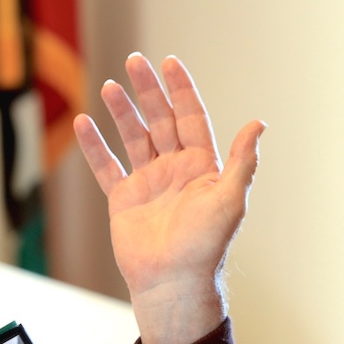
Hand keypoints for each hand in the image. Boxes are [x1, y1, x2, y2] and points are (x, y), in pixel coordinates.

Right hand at [74, 54, 264, 343]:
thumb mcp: (230, 199)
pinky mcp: (124, 200)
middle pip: (160, 119)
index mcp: (202, 166)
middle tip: (134, 61)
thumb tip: (259, 123)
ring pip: (133, 137)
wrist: (174, 282)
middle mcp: (175, 169)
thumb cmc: (206, 244)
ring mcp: (148, 183)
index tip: (170, 62)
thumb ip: (242, 160)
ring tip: (110, 86)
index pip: (191, 117)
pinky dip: (94, 146)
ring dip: (122, 111)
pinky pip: (107, 167)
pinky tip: (84, 123)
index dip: (181, 89)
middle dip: (149, 90)